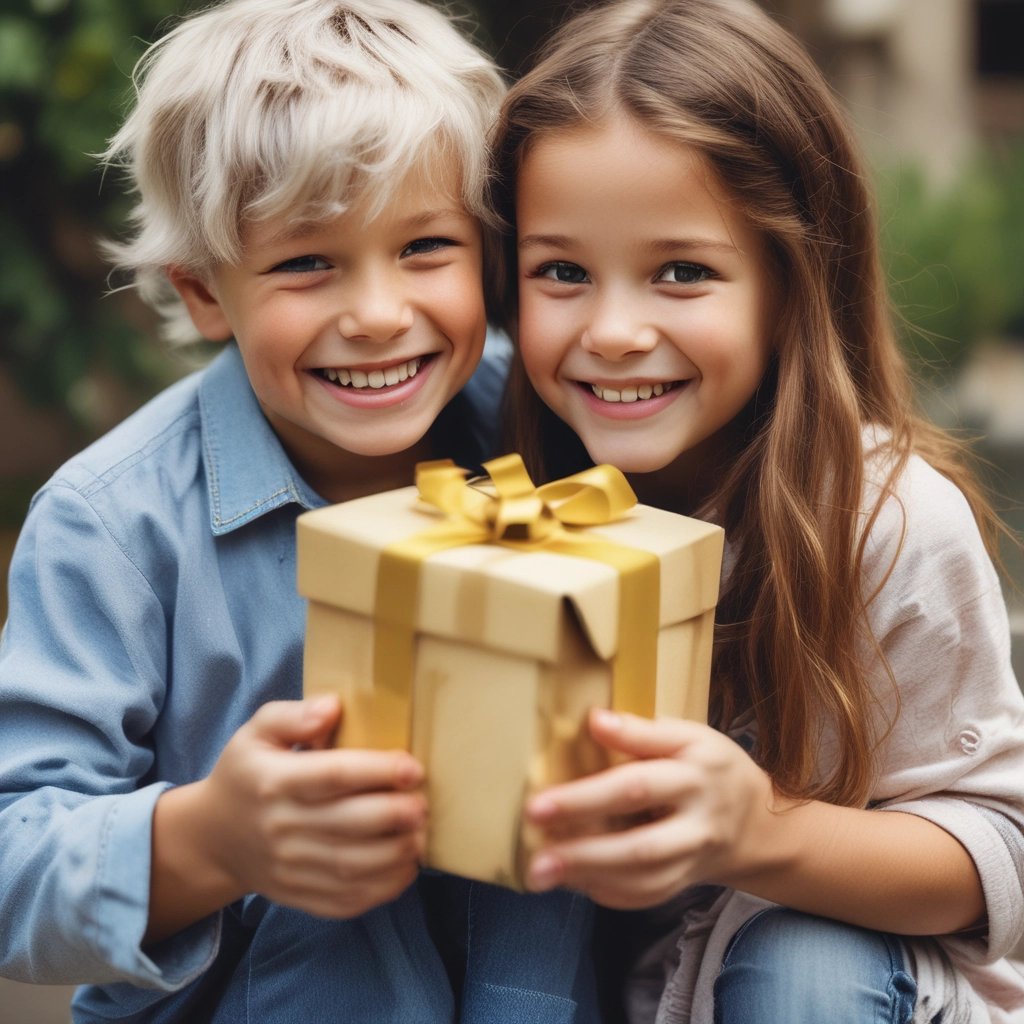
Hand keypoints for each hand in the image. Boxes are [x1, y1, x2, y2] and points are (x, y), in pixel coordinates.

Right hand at [181, 696, 426, 920]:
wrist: (214, 838)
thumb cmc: (246, 775)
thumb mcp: (256, 733)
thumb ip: (293, 715)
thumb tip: (333, 707)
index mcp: (273, 782)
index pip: (333, 776)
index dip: (378, 771)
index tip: (413, 767)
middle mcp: (281, 827)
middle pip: (350, 824)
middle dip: (397, 815)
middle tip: (423, 804)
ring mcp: (289, 867)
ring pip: (353, 866)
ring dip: (397, 852)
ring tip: (420, 833)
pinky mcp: (298, 896)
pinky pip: (347, 899)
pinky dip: (384, 888)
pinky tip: (405, 865)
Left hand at [523, 708, 772, 908]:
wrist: (754, 820)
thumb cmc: (708, 766)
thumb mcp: (688, 735)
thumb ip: (642, 731)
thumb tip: (595, 719)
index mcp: (694, 774)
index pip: (637, 786)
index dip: (587, 796)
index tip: (537, 803)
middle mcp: (697, 822)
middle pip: (640, 846)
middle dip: (584, 852)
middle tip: (535, 856)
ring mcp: (693, 859)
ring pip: (643, 878)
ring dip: (590, 878)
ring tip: (542, 873)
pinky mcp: (686, 883)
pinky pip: (647, 895)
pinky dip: (610, 892)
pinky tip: (574, 882)